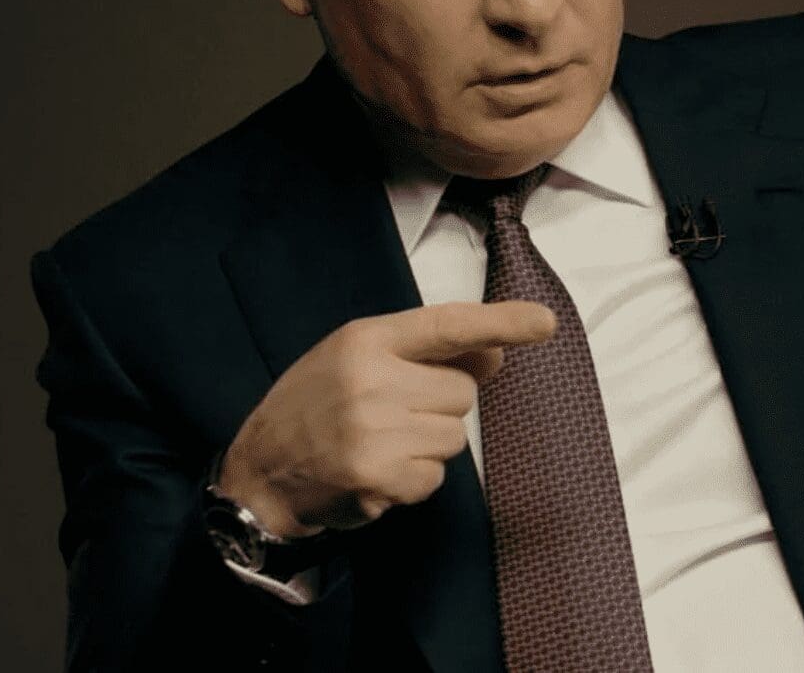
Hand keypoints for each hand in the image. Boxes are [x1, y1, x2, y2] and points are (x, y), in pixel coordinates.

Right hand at [215, 300, 555, 537]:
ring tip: (379, 444)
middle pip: (463, 391)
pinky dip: (412, 481)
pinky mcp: (378, 477)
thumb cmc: (315, 407)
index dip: (501, 321)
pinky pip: (435, 477)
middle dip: (438, 406)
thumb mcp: (361, 361)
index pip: (447, 324)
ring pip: (455, 437)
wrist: (258, 473)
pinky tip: (375, 472)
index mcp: (367, 340)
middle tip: (389, 414)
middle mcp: (371, 380)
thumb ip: (426, 354)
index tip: (545, 322)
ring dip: (427, 446)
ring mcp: (374, 430)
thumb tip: (497, 353)